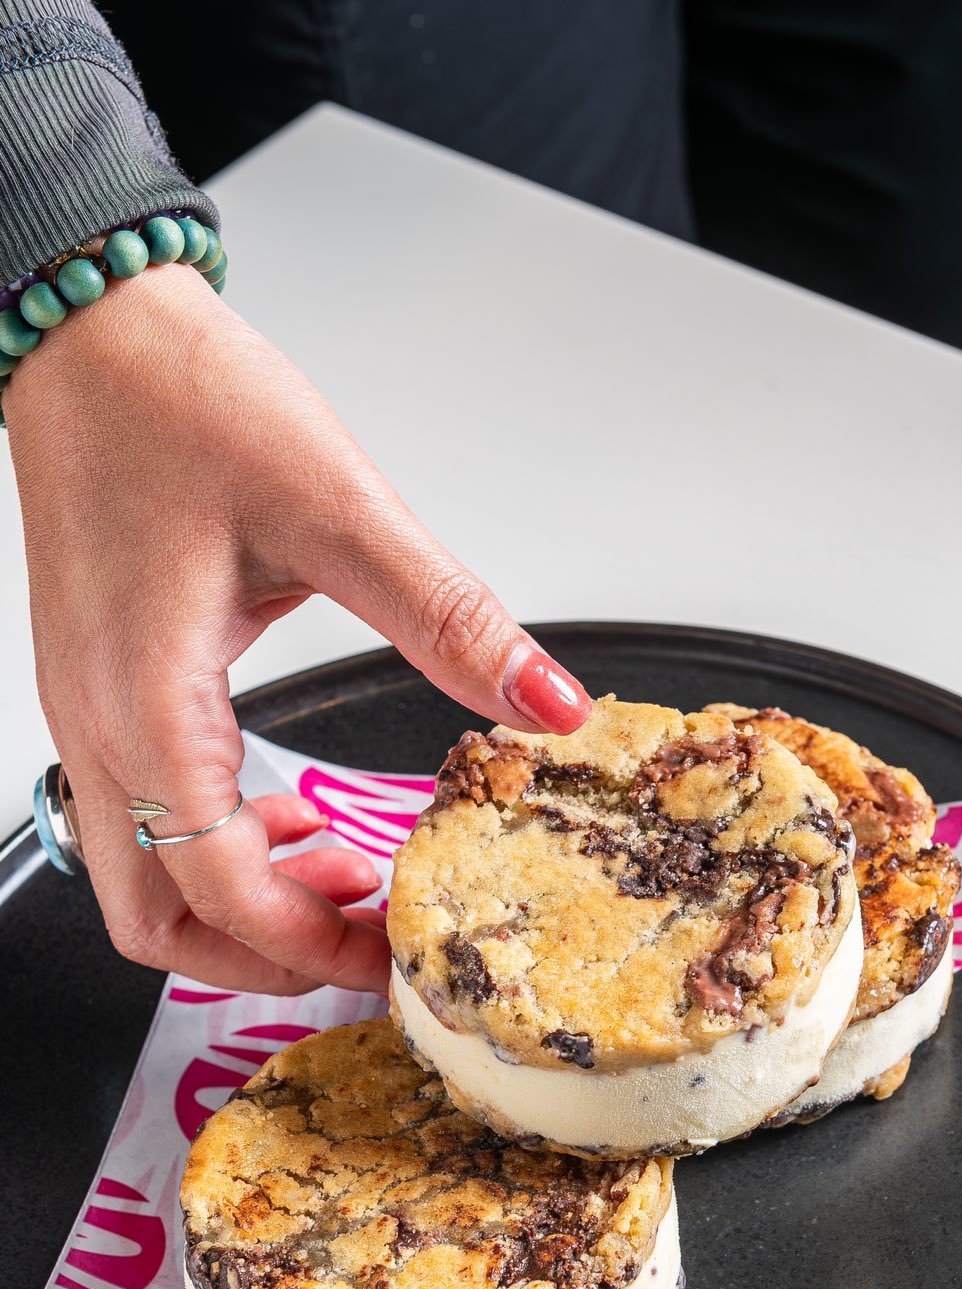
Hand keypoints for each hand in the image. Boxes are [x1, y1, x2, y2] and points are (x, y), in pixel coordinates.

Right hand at [7, 260, 590, 994]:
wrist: (89, 331)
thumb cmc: (181, 402)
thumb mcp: (338, 511)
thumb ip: (449, 619)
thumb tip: (546, 700)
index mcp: (149, 703)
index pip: (221, 892)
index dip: (314, 946)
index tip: (396, 957)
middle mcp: (100, 728)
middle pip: (158, 922)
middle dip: (266, 955)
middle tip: (370, 939)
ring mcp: (88, 714)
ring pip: (143, 878)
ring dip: (241, 904)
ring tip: (345, 870)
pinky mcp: (99, 688)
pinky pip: (144, 816)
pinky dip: (218, 845)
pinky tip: (292, 809)